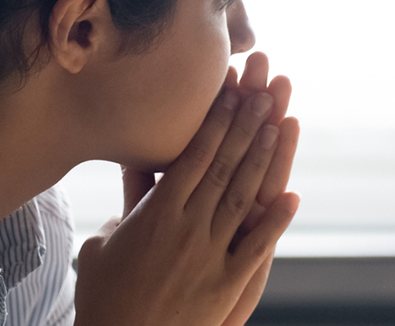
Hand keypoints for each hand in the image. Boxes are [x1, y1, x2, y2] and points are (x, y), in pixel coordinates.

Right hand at [76, 52, 301, 325]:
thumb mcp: (101, 246)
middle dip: (245, 127)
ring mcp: (209, 256)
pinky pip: (256, 248)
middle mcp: (186, 229)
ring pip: (242, 199)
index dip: (214, 122)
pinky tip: (293, 197)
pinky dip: (276, 222)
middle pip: (222, 167)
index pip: (191, 156)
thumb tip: (131, 174)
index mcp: (154, 215)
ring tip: (280, 126)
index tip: (231, 93)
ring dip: (263, 160)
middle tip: (264, 94)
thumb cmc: (104, 300)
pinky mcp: (225, 286)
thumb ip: (124, 208)